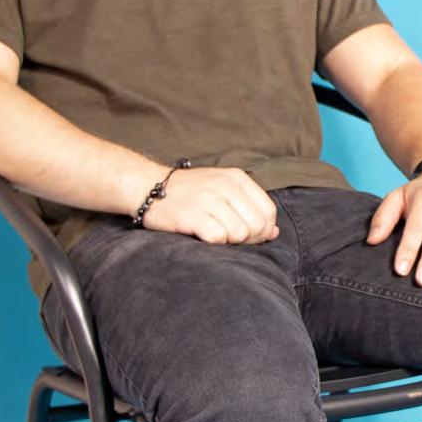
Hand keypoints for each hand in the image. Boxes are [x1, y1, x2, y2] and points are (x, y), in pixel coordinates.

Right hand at [139, 165, 279, 243]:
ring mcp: (207, 199)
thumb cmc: (189, 193)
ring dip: (230, 242)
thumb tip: (274, 233)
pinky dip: (214, 243)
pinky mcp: (191, 215)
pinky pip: (218, 238)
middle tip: (231, 239)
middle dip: (249, 239)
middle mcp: (224, 186)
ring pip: (239, 234)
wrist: (146, 186)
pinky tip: (203, 236)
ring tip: (215, 235)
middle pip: (257, 225)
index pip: (268, 210)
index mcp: (236, 178)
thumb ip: (250, 208)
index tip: (251, 236)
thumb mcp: (222, 191)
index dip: (264, 229)